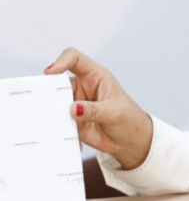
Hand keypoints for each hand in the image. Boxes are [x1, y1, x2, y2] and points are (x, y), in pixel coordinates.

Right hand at [45, 48, 153, 169]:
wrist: (130, 141)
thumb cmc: (129, 119)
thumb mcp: (115, 113)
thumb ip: (94, 110)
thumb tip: (74, 108)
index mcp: (95, 76)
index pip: (75, 59)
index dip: (61, 61)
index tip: (51, 72)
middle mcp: (82, 87)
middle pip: (57, 82)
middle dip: (49, 90)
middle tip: (48, 103)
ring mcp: (74, 104)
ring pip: (53, 102)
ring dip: (51, 111)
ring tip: (57, 121)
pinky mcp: (70, 120)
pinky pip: (55, 120)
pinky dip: (54, 126)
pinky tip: (61, 134)